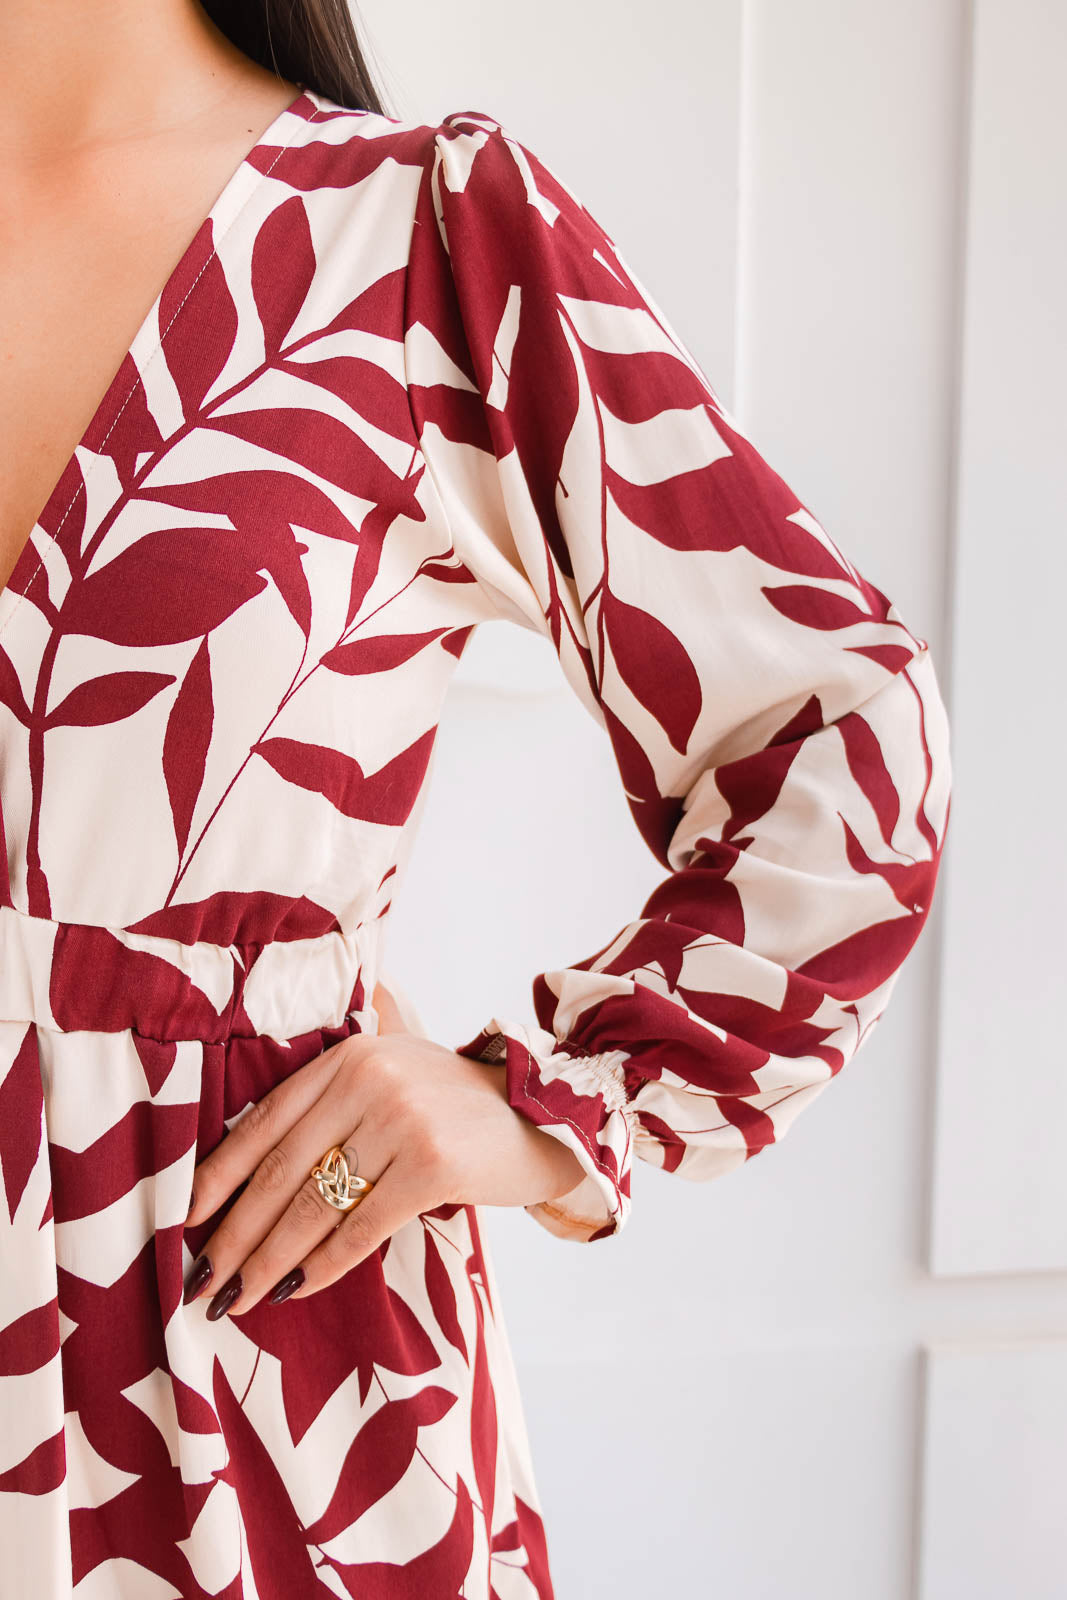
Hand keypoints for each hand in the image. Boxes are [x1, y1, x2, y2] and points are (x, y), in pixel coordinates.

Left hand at [182, 981, 586, 1318]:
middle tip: (201, 1279)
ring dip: (269, 1260)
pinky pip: (361, 1227)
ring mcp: (401, 1120)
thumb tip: (258, 1140)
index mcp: (349, 1055)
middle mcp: (369, 1078)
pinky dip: (324, 1265)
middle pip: (281, 1169)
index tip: (183, 1221)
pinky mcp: (432, 1165)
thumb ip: (338, 1085)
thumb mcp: (397, 1071)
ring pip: (315, 1204)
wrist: (547, 1114)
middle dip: (235, 1232)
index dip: (218, 1175)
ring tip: (237, 1298)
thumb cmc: (459, 1105)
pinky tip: (297, 1290)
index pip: (266, 1120)